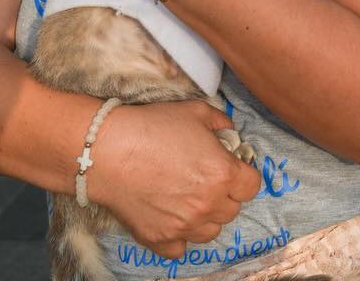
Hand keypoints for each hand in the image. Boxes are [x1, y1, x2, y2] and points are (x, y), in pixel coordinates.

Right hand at [87, 101, 259, 257]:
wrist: (107, 150)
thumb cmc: (151, 127)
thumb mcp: (195, 111)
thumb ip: (221, 123)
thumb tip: (230, 133)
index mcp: (223, 173)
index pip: (251, 186)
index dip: (242, 175)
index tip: (230, 169)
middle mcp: (208, 204)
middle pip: (232, 209)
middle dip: (223, 195)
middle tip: (203, 180)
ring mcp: (184, 225)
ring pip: (210, 232)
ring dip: (205, 217)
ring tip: (187, 199)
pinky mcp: (160, 238)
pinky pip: (180, 248)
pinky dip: (178, 237)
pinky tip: (170, 218)